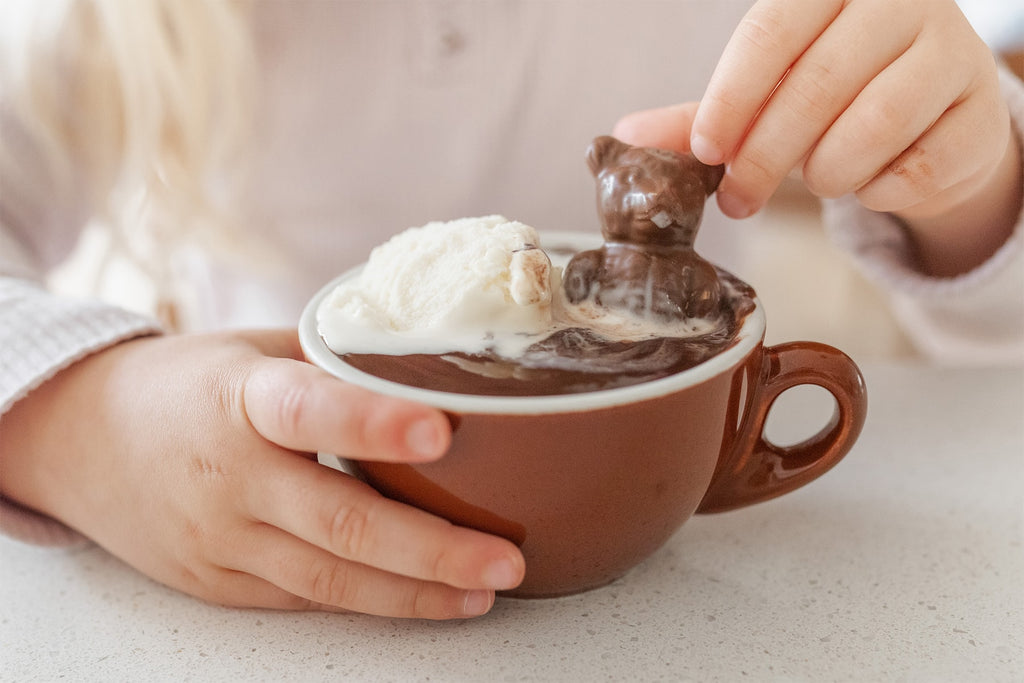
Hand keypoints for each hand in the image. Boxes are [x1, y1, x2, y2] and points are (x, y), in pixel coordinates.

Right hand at [0, 330, 524, 618]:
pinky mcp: (219, 584)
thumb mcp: (252, 351)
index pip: (311, 411)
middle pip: (341, 524)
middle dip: (433, 550)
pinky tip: (425, 598)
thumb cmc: (186, 385)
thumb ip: (334, 363)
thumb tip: (434, 361)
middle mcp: (230, 478)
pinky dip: (371, 600)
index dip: (375, 424)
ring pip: (332, 580)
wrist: (81, 442)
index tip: (444, 431)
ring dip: (416, 593)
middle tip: (506, 558)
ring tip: (484, 590)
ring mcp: (221, 541)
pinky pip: (307, 598)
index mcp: (239, 401)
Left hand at [614, 0, 1021, 275]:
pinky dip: (879, 191)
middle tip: (737, 199)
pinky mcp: (982, 112)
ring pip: (871, 127)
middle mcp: (901, 4)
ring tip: (817, 179)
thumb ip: (704, 117)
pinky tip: (872, 181)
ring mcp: (952, 53)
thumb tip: (625, 135)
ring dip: (826, 174)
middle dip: (764, 157)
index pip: (772, 29)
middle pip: (816, 85)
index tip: (707, 151)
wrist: (932, 123)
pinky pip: (916, 168)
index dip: (732, 96)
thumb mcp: (765, 100)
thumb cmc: (838, 101)